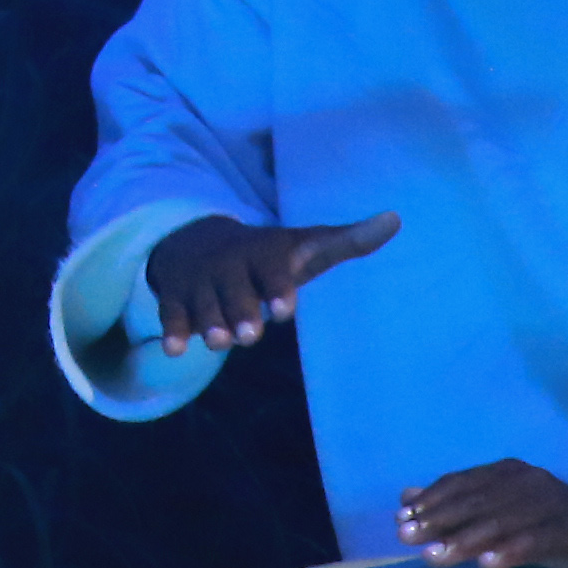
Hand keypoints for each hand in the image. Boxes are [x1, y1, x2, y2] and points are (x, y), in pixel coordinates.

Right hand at [142, 210, 400, 352]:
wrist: (196, 241)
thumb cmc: (266, 257)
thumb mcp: (303, 246)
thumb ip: (347, 241)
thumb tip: (396, 219)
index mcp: (264, 254)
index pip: (272, 270)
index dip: (277, 288)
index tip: (284, 310)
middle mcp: (231, 266)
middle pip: (235, 292)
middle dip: (241, 311)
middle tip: (249, 335)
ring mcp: (202, 282)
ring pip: (205, 304)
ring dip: (210, 323)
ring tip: (218, 343)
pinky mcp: (176, 297)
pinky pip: (172, 313)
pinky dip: (173, 330)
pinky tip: (174, 349)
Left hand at [394, 458, 567, 567]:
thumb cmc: (551, 528)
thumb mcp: (502, 513)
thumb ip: (458, 503)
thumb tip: (406, 496)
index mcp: (510, 473)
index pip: (462, 483)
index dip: (431, 500)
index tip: (400, 520)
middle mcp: (529, 482)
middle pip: (476, 502)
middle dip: (438, 520)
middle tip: (407, 539)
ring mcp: (551, 505)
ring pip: (500, 523)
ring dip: (464, 541)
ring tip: (435, 558)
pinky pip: (536, 542)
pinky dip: (510, 552)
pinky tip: (488, 566)